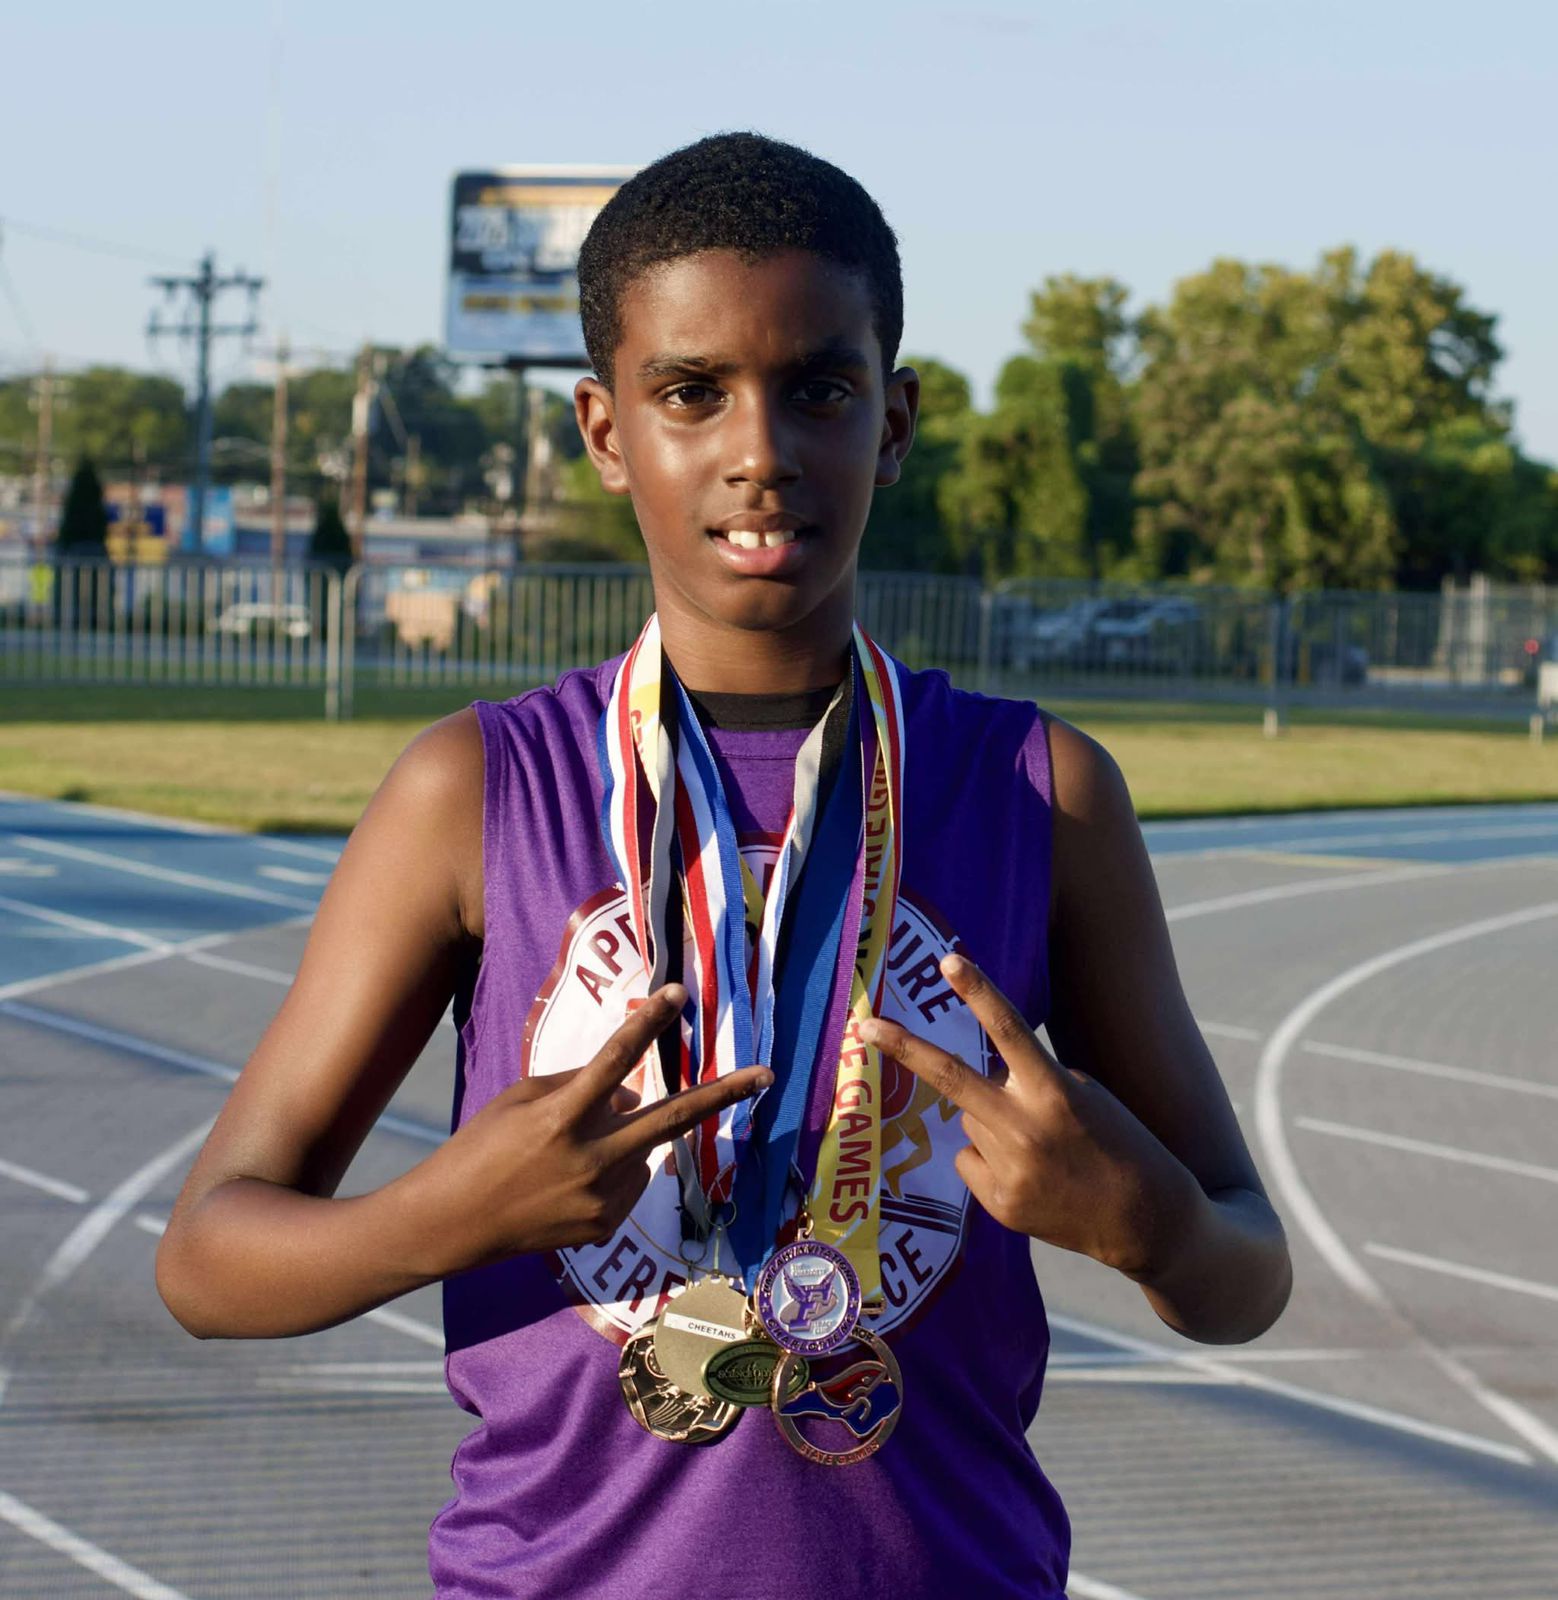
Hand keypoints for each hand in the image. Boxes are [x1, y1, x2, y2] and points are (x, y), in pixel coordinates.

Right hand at [427, 984, 770, 1268]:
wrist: (451, 1224)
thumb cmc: (482, 1147)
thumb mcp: (522, 1099)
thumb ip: (582, 1085)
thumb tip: (635, 1093)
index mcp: (561, 1117)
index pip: (616, 1059)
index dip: (648, 1023)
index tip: (678, 994)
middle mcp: (590, 1159)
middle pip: (673, 1119)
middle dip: (725, 1094)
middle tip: (767, 1074)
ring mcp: (601, 1200)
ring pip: (644, 1150)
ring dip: (625, 1138)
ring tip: (568, 1152)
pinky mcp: (604, 1228)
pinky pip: (629, 1183)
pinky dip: (612, 1170)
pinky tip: (568, 1180)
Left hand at [860, 954, 1195, 1275]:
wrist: (1147, 1221)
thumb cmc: (1120, 1143)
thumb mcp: (1085, 1097)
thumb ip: (1029, 1083)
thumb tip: (978, 1082)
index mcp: (1055, 1093)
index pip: (1011, 1030)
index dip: (979, 992)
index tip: (948, 960)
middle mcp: (1026, 1130)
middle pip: (952, 1078)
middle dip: (904, 1048)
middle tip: (864, 1026)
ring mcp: (1009, 1171)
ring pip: (968, 1121)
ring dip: (989, 1121)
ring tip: (1038, 1146)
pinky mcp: (1000, 1204)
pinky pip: (970, 1160)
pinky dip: (990, 1160)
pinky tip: (1031, 1176)